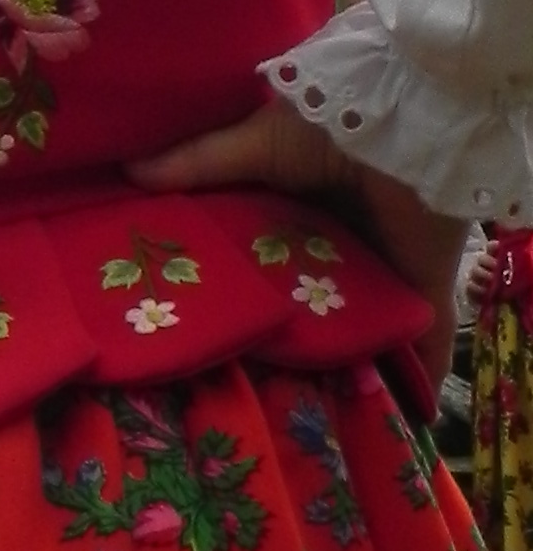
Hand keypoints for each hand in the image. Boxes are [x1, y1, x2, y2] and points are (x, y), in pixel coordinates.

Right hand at [132, 98, 468, 387]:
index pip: (266, 262)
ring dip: (342, 369)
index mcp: (302, 213)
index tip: (200, 327)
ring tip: (301, 417)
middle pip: (311, 306)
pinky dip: (418, 383)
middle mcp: (344, 249)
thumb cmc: (331, 128)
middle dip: (289, 343)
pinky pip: (422, 349)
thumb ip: (198, 164)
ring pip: (359, 334)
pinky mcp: (424, 294)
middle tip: (244, 387)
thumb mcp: (253, 143)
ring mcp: (386, 276)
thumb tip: (127, 172)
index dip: (239, 292)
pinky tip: (400, 427)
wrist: (407, 123)